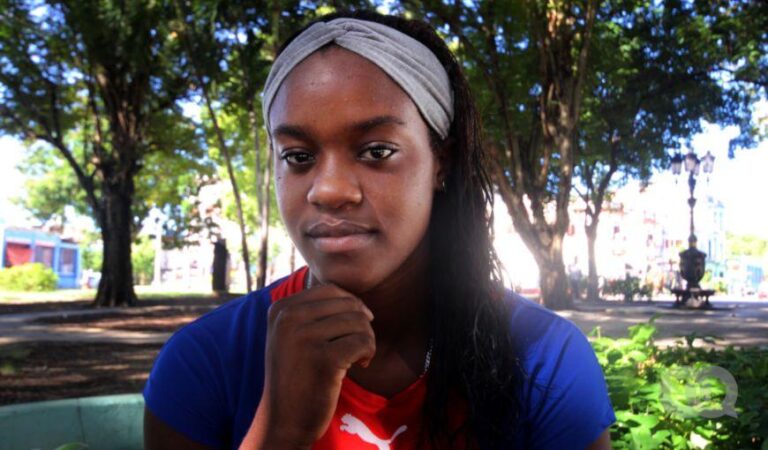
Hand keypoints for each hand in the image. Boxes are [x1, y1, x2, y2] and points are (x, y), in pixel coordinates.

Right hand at [241, 284, 375, 448]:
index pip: (330, 289)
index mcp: (280, 309)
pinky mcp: (323, 359)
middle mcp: (288, 319)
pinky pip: (363, 341)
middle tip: (358, 346)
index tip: (352, 329)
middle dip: (362, 323)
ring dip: (367, 340)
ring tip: (358, 357)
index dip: (351, 305)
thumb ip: (312, 311)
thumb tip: (353, 296)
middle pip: (348, 304)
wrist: (283, 420)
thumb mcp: (291, 336)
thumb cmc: (296, 376)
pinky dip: (369, 353)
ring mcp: (303, 338)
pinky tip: (360, 365)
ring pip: (359, 321)